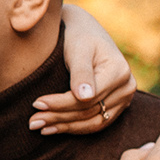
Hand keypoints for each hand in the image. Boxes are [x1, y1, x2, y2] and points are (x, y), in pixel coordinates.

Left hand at [33, 4, 139, 134]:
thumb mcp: (78, 49)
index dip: (59, 103)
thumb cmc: (78, 35)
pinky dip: (74, 127)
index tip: (35, 104)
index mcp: (119, 72)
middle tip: (32, 122)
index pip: (86, 98)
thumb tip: (85, 97)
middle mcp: (127, 87)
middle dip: (57, 117)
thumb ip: (81, 72)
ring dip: (64, 127)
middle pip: (88, 112)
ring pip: (92, 122)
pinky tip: (53, 129)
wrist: (86, 31)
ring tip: (39, 127)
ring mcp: (124, 98)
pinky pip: (96, 123)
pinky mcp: (117, 106)